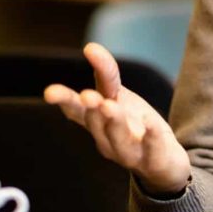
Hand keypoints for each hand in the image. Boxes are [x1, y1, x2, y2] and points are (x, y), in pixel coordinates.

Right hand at [45, 43, 190, 195]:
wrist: (163, 164)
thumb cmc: (134, 127)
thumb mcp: (118, 97)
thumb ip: (105, 74)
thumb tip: (90, 47)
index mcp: (96, 122)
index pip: (76, 110)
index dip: (64, 100)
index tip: (50, 92)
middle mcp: (108, 138)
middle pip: (96, 123)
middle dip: (91, 109)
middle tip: (87, 96)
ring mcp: (130, 151)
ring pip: (118, 139)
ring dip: (113, 122)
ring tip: (109, 106)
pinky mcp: (154, 158)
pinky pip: (152, 148)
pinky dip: (150, 136)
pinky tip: (151, 123)